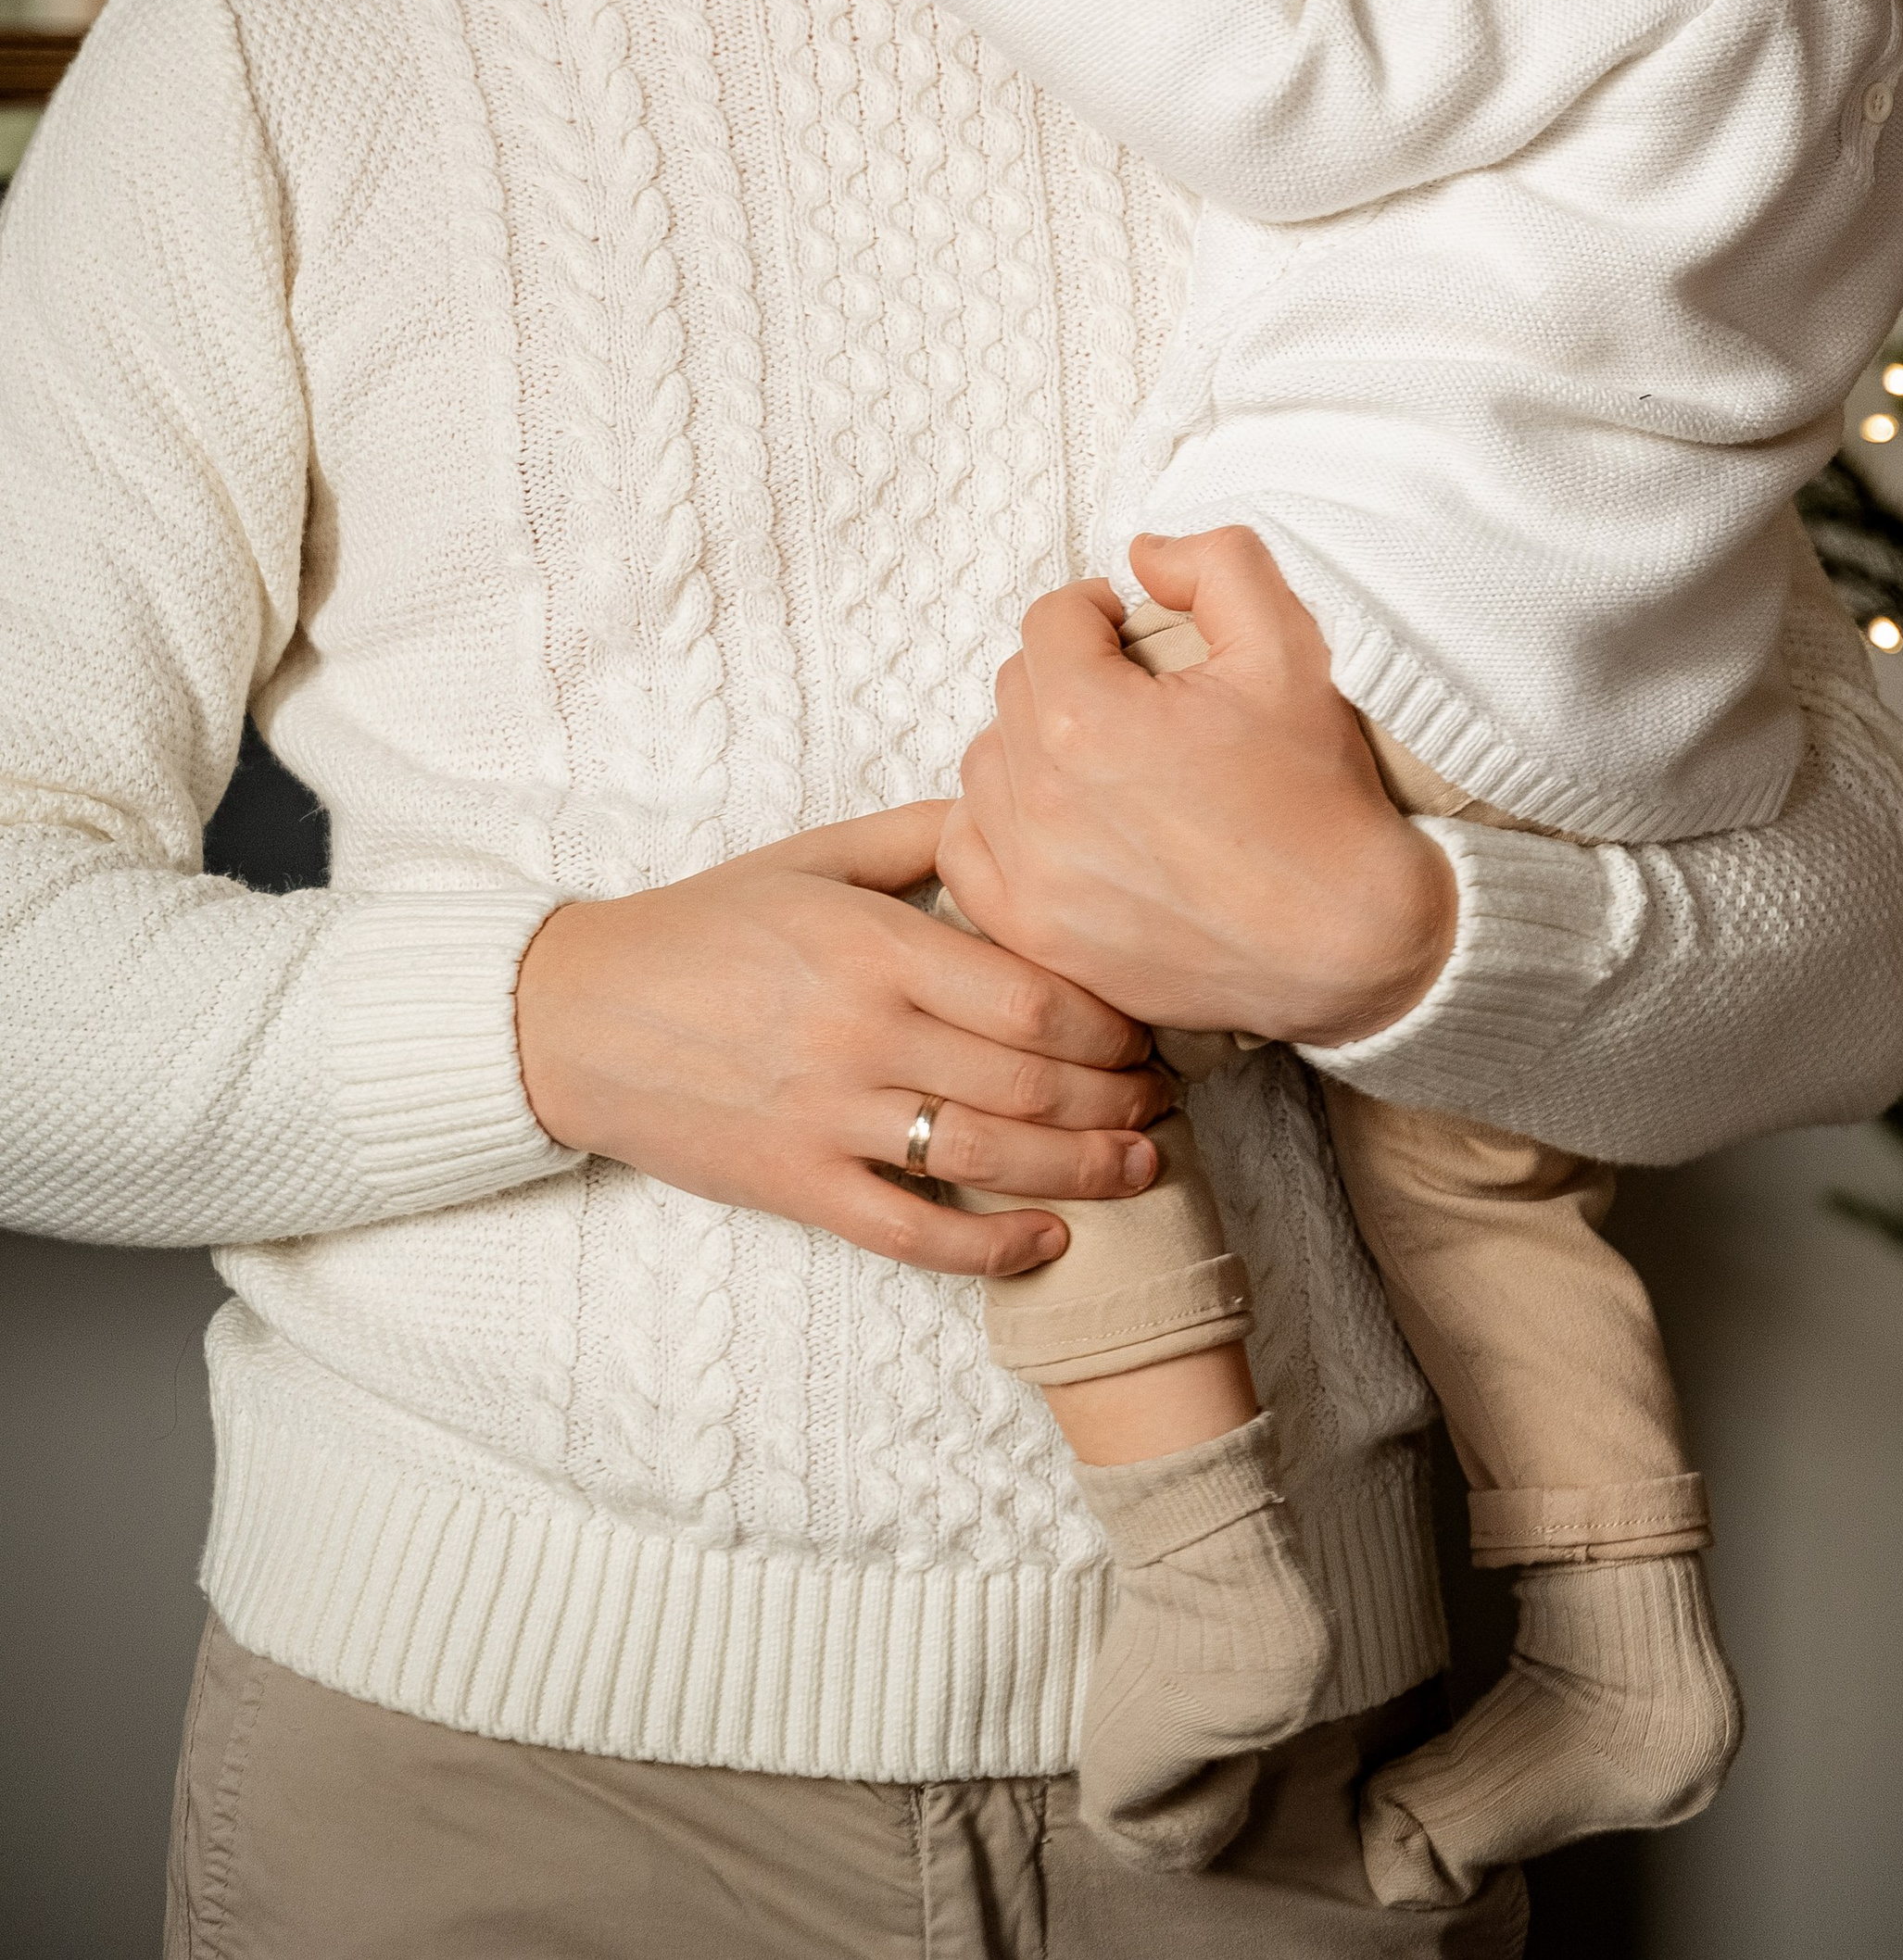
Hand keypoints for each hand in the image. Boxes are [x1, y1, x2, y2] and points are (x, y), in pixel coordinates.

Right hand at [513, 802, 1173, 1276]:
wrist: (577, 1014)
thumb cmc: (704, 926)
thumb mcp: (814, 855)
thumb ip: (922, 835)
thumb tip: (1015, 813)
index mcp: (873, 946)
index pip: (1031, 992)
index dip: (1108, 1019)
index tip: (1146, 1023)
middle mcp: (861, 1034)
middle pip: (1028, 1078)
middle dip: (1117, 1094)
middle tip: (1167, 1096)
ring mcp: (828, 1116)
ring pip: (987, 1156)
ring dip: (1083, 1168)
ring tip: (1142, 1163)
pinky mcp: (796, 1184)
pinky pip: (911, 1229)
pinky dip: (991, 1246)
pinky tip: (1050, 1241)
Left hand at [938, 529, 1461, 1051]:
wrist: (1350, 942)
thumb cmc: (1320, 798)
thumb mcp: (1292, 646)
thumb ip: (1216, 564)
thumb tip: (1143, 553)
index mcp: (1088, 719)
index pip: (1049, 621)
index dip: (1096, 612)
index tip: (1134, 633)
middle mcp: (1041, 800)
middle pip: (1014, 689)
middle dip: (1068, 674)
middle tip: (1135, 697)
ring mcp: (1031, 877)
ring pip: (987, 766)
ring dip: (1031, 746)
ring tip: (1103, 760)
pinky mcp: (1034, 936)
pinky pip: (967, 851)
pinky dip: (1000, 826)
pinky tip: (1059, 823)